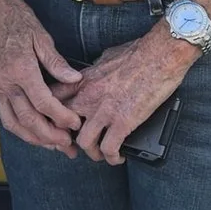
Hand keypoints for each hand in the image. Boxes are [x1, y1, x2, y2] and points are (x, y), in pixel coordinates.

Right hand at [0, 0, 83, 154]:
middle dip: (50, 136)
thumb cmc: (16, 19)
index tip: (76, 123)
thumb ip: (57, 63)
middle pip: (28, 120)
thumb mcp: (41, 36)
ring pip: (14, 123)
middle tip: (68, 146)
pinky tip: (33, 133)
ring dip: (34, 139)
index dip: (61, 117)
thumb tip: (75, 80)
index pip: (44, 103)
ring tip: (53, 146)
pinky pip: (4, 115)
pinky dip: (19, 129)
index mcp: (20, 70)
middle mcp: (6, 83)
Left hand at [64, 28, 197, 165]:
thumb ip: (94, 71)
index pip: (52, 99)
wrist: (160, 54)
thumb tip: (93, 75)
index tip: (58, 123)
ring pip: (84, 142)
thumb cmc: (138, 52)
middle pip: (61, 125)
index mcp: (82, 80)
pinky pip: (109, 148)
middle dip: (65, 138)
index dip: (50, 115)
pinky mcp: (123, 122)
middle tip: (75, 144)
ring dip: (91, 152)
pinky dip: (112, 157)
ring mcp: (104, 110)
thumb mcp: (106, 57)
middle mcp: (88, 97)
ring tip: (100, 154)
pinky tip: (118, 157)